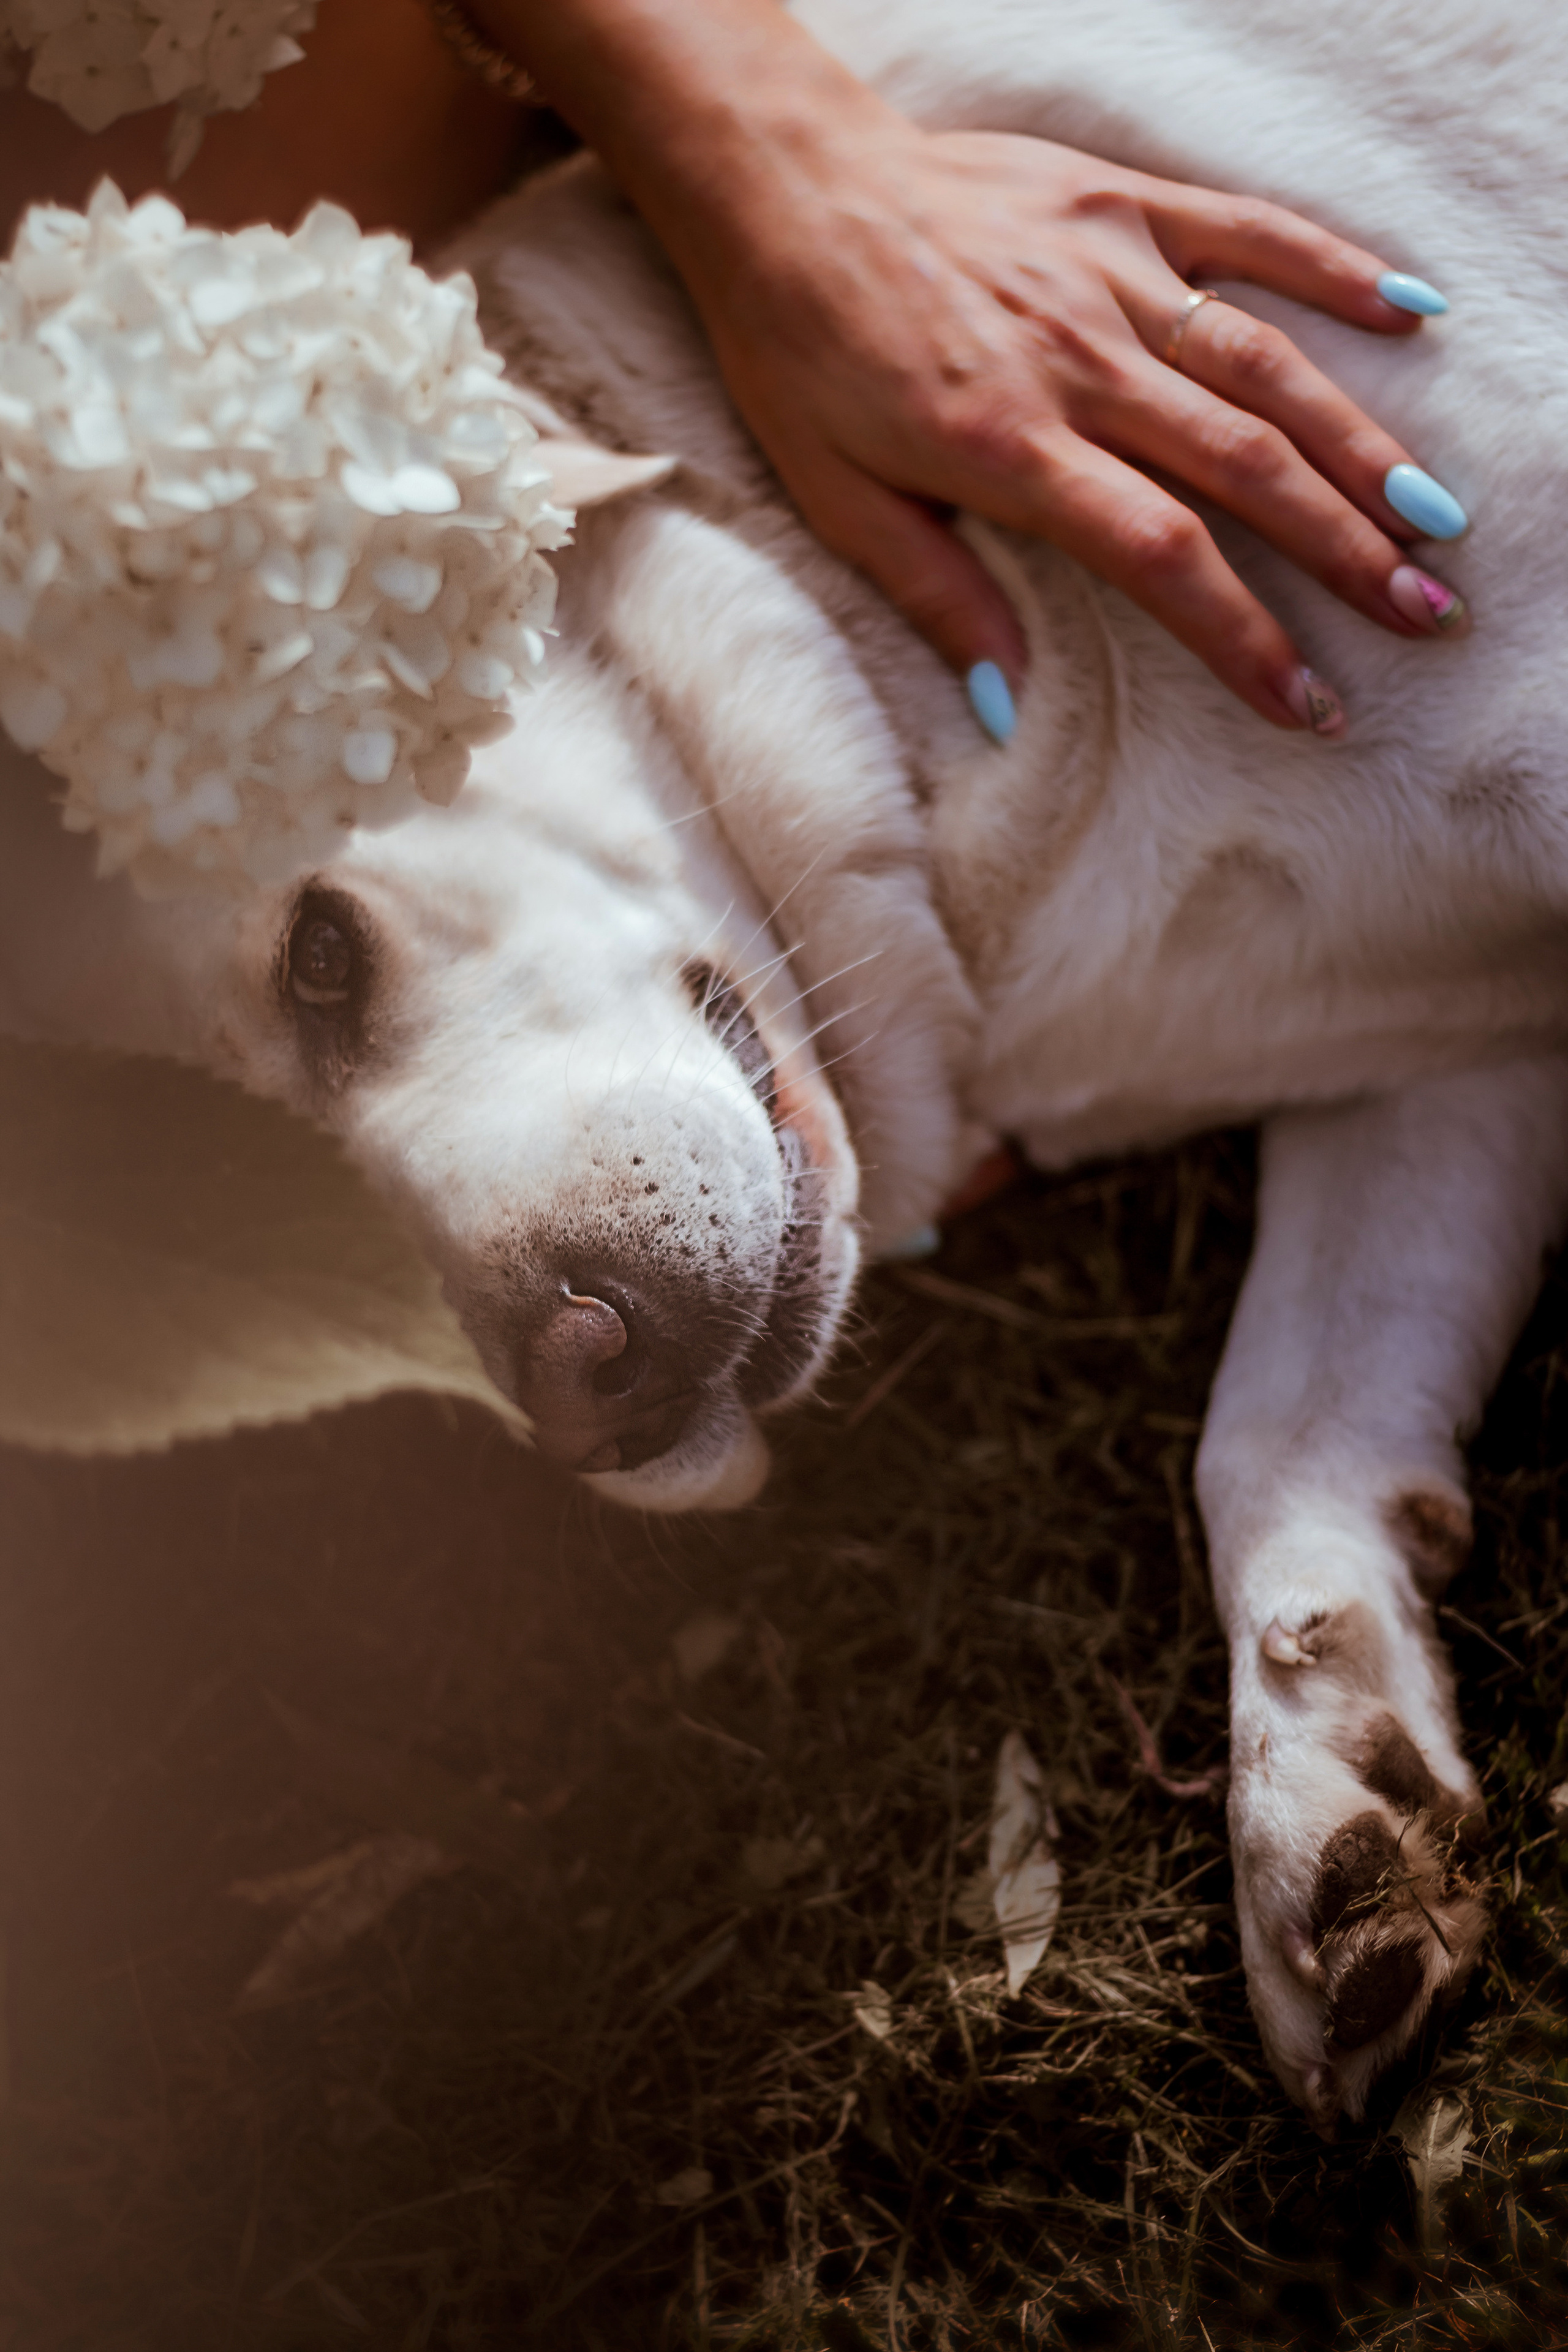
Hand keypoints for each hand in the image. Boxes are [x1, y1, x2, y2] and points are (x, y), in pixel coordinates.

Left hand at [494, 0, 1469, 734]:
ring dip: (1360, 445)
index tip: (1308, 702)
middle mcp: (1080, 363)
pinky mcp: (1120, 205)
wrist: (784, 190)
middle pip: (1244, 470)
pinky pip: (1246, 233)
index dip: (1246, 638)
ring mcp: (1111, 275)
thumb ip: (937, 599)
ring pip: (1266, 367)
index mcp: (1012, 448)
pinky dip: (1332, 268)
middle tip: (1423, 618)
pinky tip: (1410, 313)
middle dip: (1345, 554)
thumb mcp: (841, 500)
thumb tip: (1006, 710)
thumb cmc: (802, 354)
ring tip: (1432, 520)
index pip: (1163, 558)